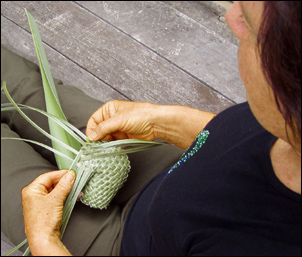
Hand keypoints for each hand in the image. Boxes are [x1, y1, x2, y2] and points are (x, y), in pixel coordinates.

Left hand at [21, 170, 74, 255]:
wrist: (43, 239)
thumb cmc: (43, 222)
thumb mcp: (56, 199)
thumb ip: (64, 185)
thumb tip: (70, 175)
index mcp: (31, 190)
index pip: (48, 176)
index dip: (61, 174)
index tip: (71, 173)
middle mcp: (34, 195)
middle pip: (52, 183)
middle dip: (65, 182)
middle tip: (75, 180)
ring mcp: (40, 202)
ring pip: (55, 190)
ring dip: (67, 189)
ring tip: (76, 189)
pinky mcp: (46, 209)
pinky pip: (56, 198)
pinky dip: (65, 196)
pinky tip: (73, 196)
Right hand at [86, 100, 215, 148]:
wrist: (156, 123)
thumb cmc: (140, 115)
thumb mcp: (118, 120)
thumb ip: (103, 128)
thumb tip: (92, 136)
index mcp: (109, 110)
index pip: (94, 120)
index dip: (91, 130)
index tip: (91, 140)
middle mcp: (112, 118)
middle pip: (99, 130)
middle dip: (98, 139)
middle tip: (97, 147)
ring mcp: (118, 128)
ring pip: (106, 138)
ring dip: (105, 144)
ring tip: (105, 149)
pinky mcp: (124, 137)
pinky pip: (114, 143)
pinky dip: (112, 147)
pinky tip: (112, 150)